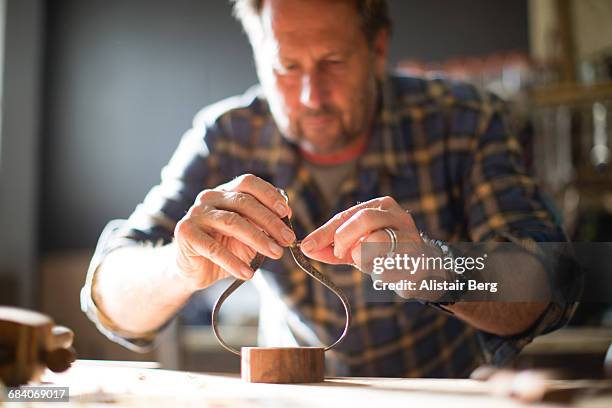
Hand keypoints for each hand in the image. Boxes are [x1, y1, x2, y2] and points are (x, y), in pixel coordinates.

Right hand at [173, 174, 295, 288]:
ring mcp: (196, 214)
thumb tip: (287, 218)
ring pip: (232, 222)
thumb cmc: (224, 249)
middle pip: (244, 202)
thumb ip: (263, 225)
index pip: (248, 183)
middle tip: (288, 239)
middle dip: (270, 221)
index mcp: (226, 192)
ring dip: (258, 239)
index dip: (269, 195)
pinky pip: (214, 248)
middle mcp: (209, 197)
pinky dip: (234, 262)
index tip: (286, 212)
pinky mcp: (185, 233)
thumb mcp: (248, 236)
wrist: (194, 270)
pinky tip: (248, 273)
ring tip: (276, 254)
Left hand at [299, 196, 420, 267]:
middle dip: (344, 238)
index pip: (346, 215)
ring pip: (377, 240)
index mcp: (381, 206)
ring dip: (362, 256)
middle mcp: (397, 216)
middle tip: (339, 254)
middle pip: (364, 218)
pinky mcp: (417, 259)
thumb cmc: (385, 254)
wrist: (422, 269)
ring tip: (365, 262)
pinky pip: (388, 266)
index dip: (324, 232)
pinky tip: (383, 272)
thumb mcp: (356, 247)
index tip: (307, 246)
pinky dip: (378, 273)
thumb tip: (307, 249)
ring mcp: (410, 236)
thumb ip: (332, 248)